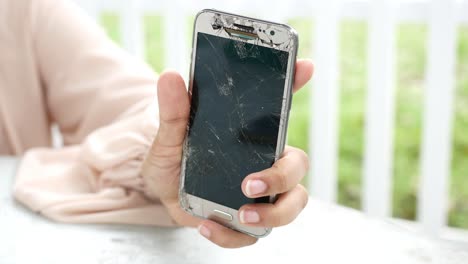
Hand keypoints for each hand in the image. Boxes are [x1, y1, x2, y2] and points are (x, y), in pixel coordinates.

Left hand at [141, 59, 313, 247]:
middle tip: (249, 185)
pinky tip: (206, 226)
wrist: (161, 193)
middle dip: (281, 177)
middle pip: (297, 167)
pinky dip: (233, 236)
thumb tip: (170, 77)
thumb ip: (173, 113)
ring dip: (273, 214)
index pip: (279, 107)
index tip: (305, 66)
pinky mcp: (246, 221)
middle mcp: (264, 162)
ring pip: (292, 204)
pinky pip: (255, 235)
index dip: (296, 85)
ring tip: (240, 215)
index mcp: (251, 136)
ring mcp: (260, 194)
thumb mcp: (169, 135)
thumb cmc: (173, 158)